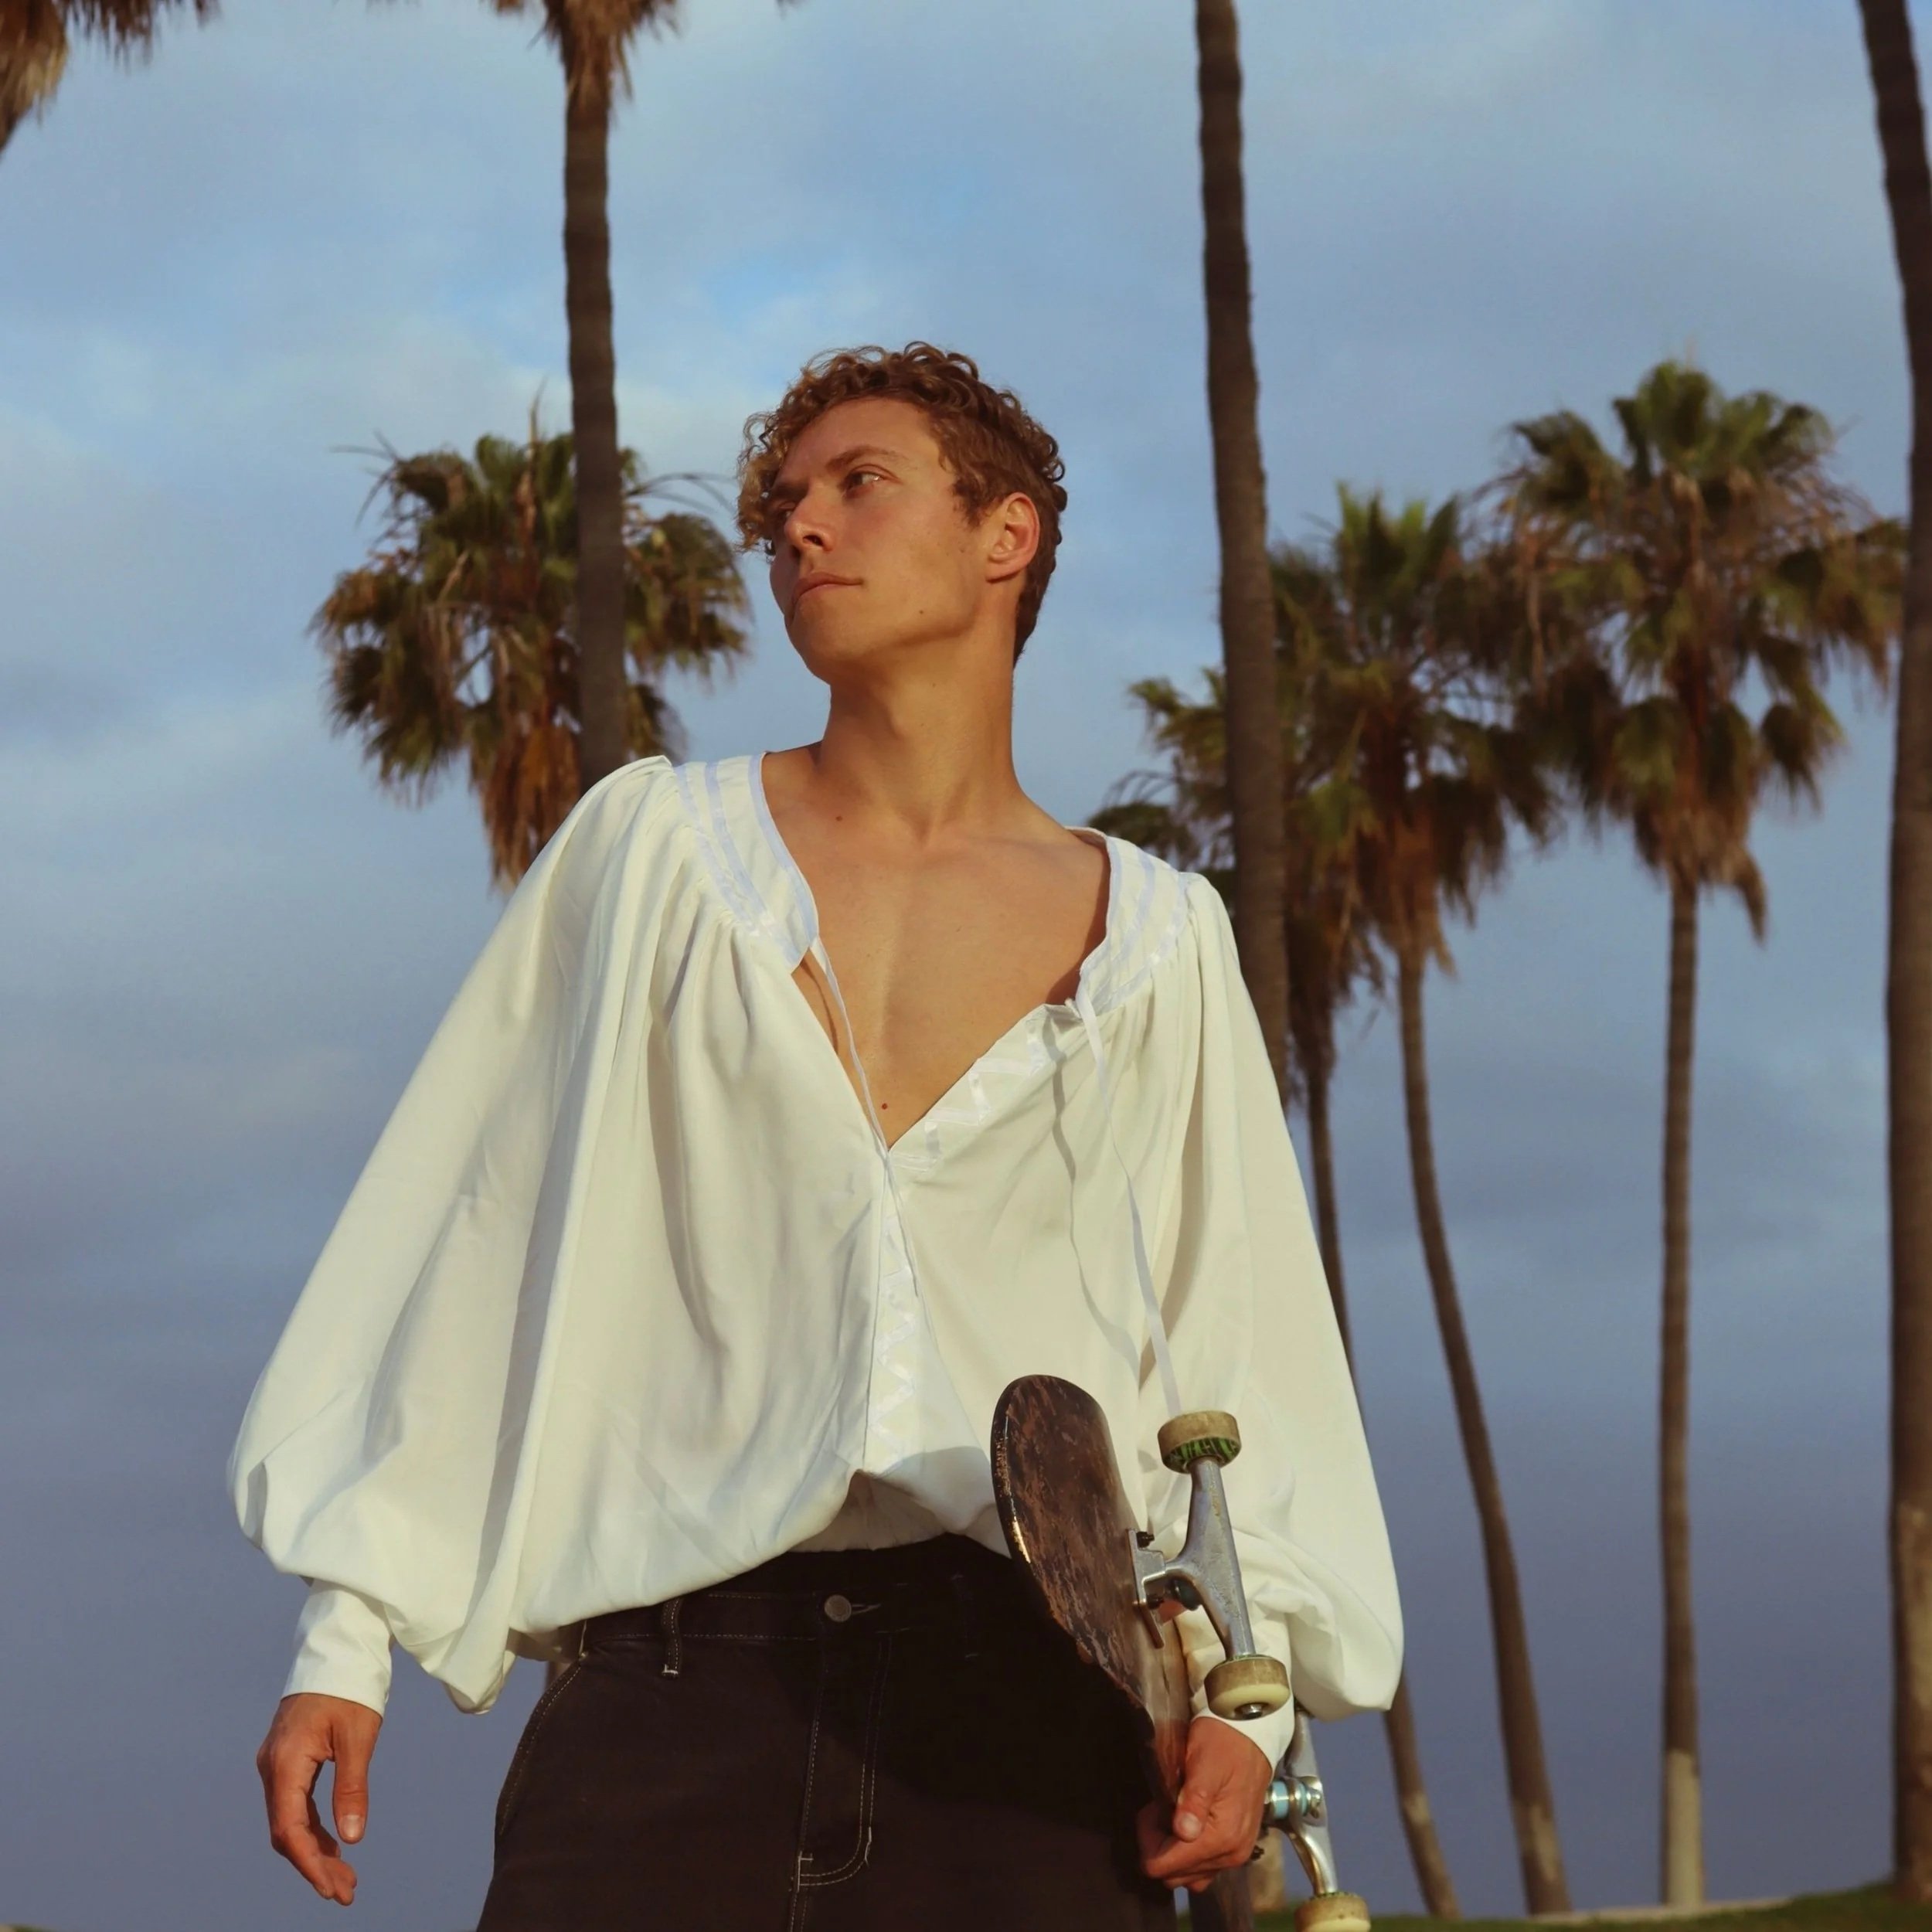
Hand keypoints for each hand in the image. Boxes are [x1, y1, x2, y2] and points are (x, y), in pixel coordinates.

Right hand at [256, 1691, 381, 1904]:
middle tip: (345, 1891)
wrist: (339, 1649)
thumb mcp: (358, 1737)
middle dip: (314, 1864)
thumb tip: (352, 1839)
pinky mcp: (287, 1760)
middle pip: (287, 1831)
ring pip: (290, 1820)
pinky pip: (294, 1805)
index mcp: (285, 1762)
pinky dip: (312, 1828)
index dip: (310, 1863)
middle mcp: (272, 1767)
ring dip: (315, 1850)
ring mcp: (277, 1764)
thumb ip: (352, 1787)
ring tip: (344, 1877)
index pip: (289, 1828)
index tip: (332, 1889)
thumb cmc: (350, 1687)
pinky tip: (334, 1844)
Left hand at [1135, 1715, 1272, 1894]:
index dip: (1148, 1840)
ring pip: (1189, 1876)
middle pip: (1175, 1876)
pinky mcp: (1237, 1847)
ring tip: (1171, 1815)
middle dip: (1158, 1846)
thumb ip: (1193, 1801)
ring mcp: (1236, 1854)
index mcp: (1221, 1837)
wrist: (1252, 1734)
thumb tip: (1183, 1832)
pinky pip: (1205, 1868)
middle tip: (1159, 1809)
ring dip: (1173, 1853)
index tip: (1151, 1809)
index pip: (1165, 1866)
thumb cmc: (1223, 1744)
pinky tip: (1187, 1823)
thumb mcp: (1203, 1764)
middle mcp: (1231, 1854)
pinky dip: (1189, 1854)